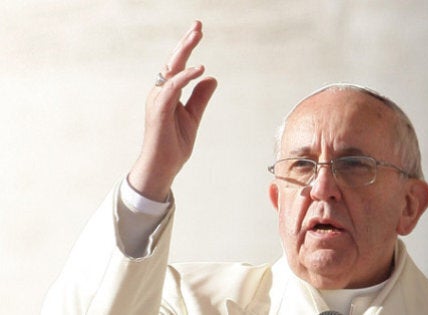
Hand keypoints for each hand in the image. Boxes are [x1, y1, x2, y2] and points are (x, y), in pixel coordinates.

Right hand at [128, 21, 217, 200]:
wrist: (162, 168)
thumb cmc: (173, 144)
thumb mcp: (193, 117)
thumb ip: (200, 98)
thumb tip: (211, 78)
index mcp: (168, 93)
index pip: (177, 66)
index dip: (186, 48)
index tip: (197, 30)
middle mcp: (160, 93)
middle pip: (172, 62)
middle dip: (185, 42)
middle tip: (198, 25)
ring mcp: (158, 101)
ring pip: (170, 70)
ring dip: (184, 52)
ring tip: (196, 36)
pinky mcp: (159, 111)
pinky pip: (172, 89)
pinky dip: (185, 77)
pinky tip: (199, 69)